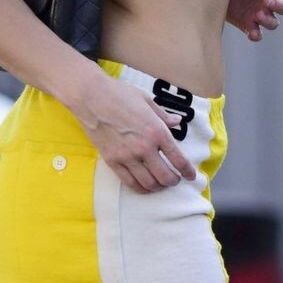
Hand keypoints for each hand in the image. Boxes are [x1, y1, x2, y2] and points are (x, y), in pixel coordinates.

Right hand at [70, 72, 197, 193]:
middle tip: (175, 179)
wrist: (90, 97)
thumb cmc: (119, 94)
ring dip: (158, 186)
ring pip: (149, 183)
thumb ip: (163, 115)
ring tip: (160, 183)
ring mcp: (127, 156)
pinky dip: (141, 188)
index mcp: (157, 131)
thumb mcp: (146, 100)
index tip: (192, 176)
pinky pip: (130, 182)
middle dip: (174, 181)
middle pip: (166, 177)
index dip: (188, 172)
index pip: (179, 159)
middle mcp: (145, 147)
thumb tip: (177, 121)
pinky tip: (145, 186)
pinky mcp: (112, 161)